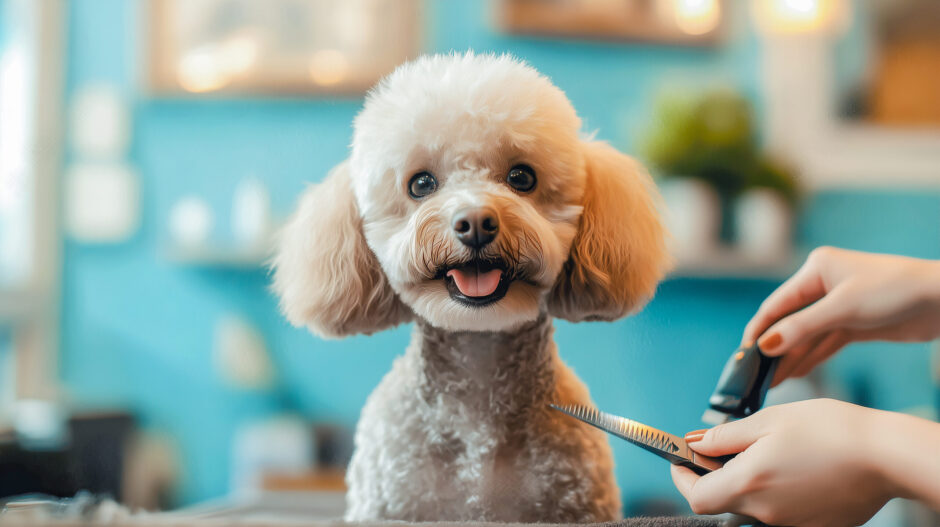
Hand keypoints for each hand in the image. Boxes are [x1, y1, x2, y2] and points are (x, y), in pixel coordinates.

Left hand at [671, 399, 906, 526]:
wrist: (885, 456)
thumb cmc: (828, 430)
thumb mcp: (768, 421)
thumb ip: (725, 436)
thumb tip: (694, 443)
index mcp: (749, 484)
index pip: (697, 498)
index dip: (683, 478)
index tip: (681, 459)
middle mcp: (766, 513)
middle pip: (722, 502)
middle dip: (714, 476)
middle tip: (721, 448)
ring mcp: (790, 524)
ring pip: (751, 507)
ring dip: (745, 482)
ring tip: (763, 451)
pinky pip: (779, 512)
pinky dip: (773, 491)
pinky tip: (791, 467)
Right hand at [741, 247, 939, 384]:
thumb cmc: (894, 291)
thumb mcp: (842, 309)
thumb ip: (801, 328)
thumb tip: (765, 346)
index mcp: (816, 269)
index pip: (776, 305)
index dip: (758, 331)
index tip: (742, 356)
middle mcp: (824, 285)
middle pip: (789, 322)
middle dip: (773, 349)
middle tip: (753, 376)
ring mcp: (839, 305)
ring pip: (806, 336)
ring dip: (790, 358)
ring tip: (769, 383)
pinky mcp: (855, 323)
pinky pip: (825, 343)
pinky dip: (811, 359)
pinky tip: (795, 375)